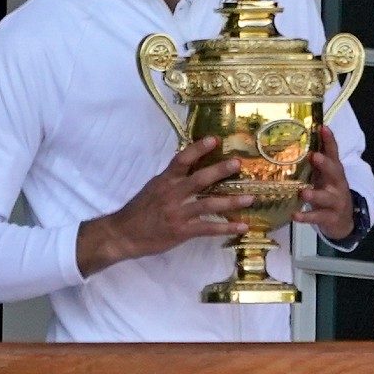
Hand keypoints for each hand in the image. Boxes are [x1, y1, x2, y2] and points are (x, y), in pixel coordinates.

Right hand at [76, 136, 253, 276]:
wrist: (123, 234)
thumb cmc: (139, 210)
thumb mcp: (152, 188)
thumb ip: (172, 179)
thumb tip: (192, 164)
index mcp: (164, 181)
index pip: (182, 159)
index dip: (198, 149)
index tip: (215, 139)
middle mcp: (171, 194)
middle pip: (199, 179)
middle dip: (220, 171)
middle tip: (238, 164)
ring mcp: (177, 213)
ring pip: (208, 204)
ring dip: (231, 201)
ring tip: (250, 198)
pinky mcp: (181, 231)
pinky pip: (208, 228)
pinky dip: (227, 227)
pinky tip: (242, 226)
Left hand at [291, 125, 353, 239]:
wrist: (344, 221)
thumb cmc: (330, 193)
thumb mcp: (325, 177)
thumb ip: (317, 163)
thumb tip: (299, 141)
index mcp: (335, 172)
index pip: (334, 154)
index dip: (330, 141)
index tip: (323, 128)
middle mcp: (338, 185)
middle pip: (335, 173)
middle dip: (326, 164)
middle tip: (315, 156)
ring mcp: (335, 202)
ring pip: (326, 197)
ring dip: (315, 194)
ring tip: (303, 192)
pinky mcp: (330, 218)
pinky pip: (317, 217)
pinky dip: (306, 217)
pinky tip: (294, 215)